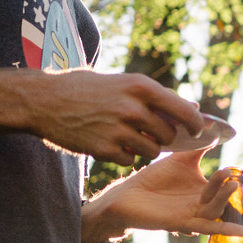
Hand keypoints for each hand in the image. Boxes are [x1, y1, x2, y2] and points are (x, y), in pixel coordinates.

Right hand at [29, 68, 205, 165]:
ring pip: (151, 150)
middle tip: (149, 132)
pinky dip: (124, 156)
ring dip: (144, 148)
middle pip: (168, 135)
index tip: (198, 131)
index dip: (195, 125)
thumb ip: (156, 96)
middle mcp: (133, 108)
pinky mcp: (104, 149)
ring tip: (126, 136)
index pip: (184, 111)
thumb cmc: (87, 88)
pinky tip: (110, 143)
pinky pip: (129, 160)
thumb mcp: (124, 82)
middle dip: (163, 137)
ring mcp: (118, 129)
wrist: (44, 100)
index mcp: (141, 87)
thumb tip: (192, 108)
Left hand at [82, 150, 242, 242]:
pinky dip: (225, 229)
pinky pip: (206, 227)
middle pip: (227, 202)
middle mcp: (202, 204)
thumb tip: (214, 127)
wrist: (128, 194)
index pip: (229, 189)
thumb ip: (199, 147)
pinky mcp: (181, 222)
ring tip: (232, 185)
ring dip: (225, 199)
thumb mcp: (181, 159)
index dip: (235, 182)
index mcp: (205, 191)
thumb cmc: (154, 179)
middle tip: (233, 176)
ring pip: (217, 210)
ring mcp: (193, 214)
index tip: (235, 170)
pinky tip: (241, 230)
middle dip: (233, 190)